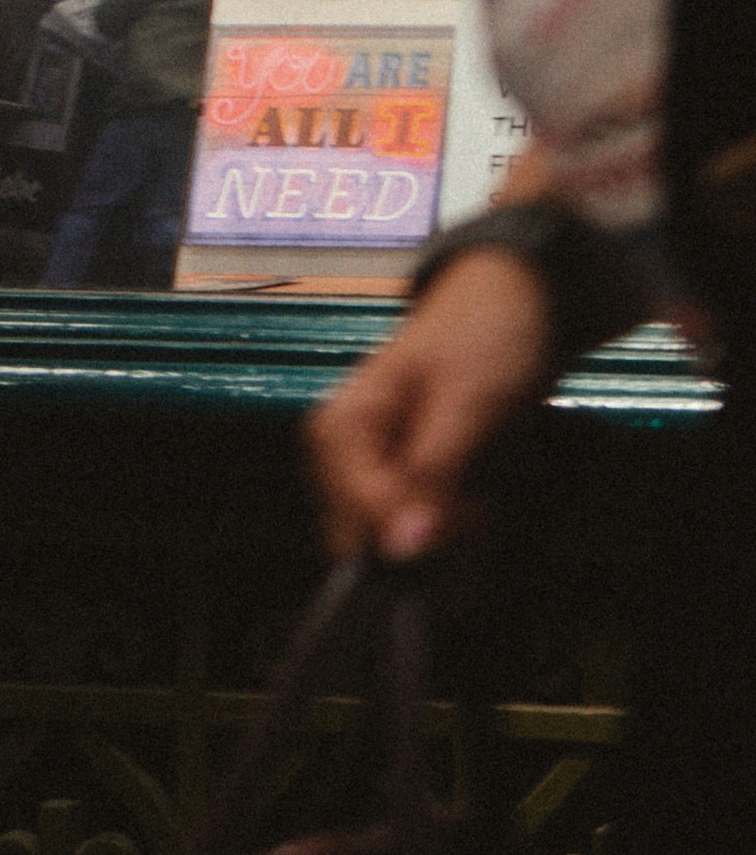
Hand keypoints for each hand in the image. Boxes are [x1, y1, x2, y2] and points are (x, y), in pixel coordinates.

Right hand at [307, 244, 557, 562]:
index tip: (475, 510)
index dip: (426, 532)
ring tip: (489, 498)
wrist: (515, 302)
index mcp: (340, 428)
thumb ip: (431, 474)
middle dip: (439, 547)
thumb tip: (401, 551)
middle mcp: (343, 457)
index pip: (363, 523)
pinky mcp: (404, 484)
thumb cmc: (485, 337)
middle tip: (483, 506)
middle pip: (377, 546)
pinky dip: (461, 541)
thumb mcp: (465, 405)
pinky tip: (484, 506)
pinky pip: (422, 541)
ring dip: (457, 546)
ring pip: (403, 552)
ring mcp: (373, 472)